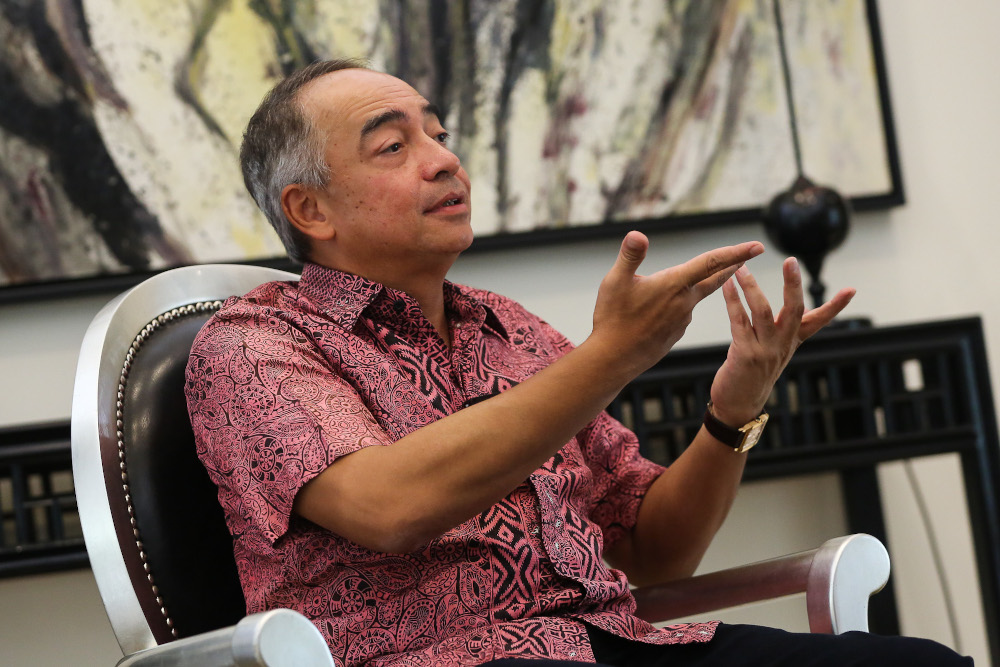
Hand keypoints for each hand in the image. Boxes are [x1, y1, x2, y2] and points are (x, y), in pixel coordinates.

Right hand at [590, 231, 763, 374]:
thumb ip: (630, 256)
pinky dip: (675, 306)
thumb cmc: (612, 319)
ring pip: (691, 296)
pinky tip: (656, 311)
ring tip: (663, 287)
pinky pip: (680, 313)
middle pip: (713, 279)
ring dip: (689, 287)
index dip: (736, 252)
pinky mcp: (676, 333)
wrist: (614, 359)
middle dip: (731, 265)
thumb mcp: (615, 281)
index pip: (711, 263)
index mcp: (674, 284)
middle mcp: (684, 302)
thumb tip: (637, 234)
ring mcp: (682, 320)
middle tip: (748, 255)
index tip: (757, 246)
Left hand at [709, 257, 855, 426]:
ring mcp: (765, 351)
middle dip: (793, 285)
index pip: (818, 321)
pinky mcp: (746, 355)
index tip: (853, 289)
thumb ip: (780, 332)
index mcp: (791, 343)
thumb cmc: (751, 375)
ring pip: (763, 312)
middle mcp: (782, 346)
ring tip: (742, 268)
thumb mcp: (772, 352)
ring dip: (752, 287)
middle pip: (794, 310)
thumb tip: (790, 312)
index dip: (835, 306)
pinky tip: (727, 286)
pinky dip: (733, 301)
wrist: (738, 407)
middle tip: (792, 261)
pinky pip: (739, 322)